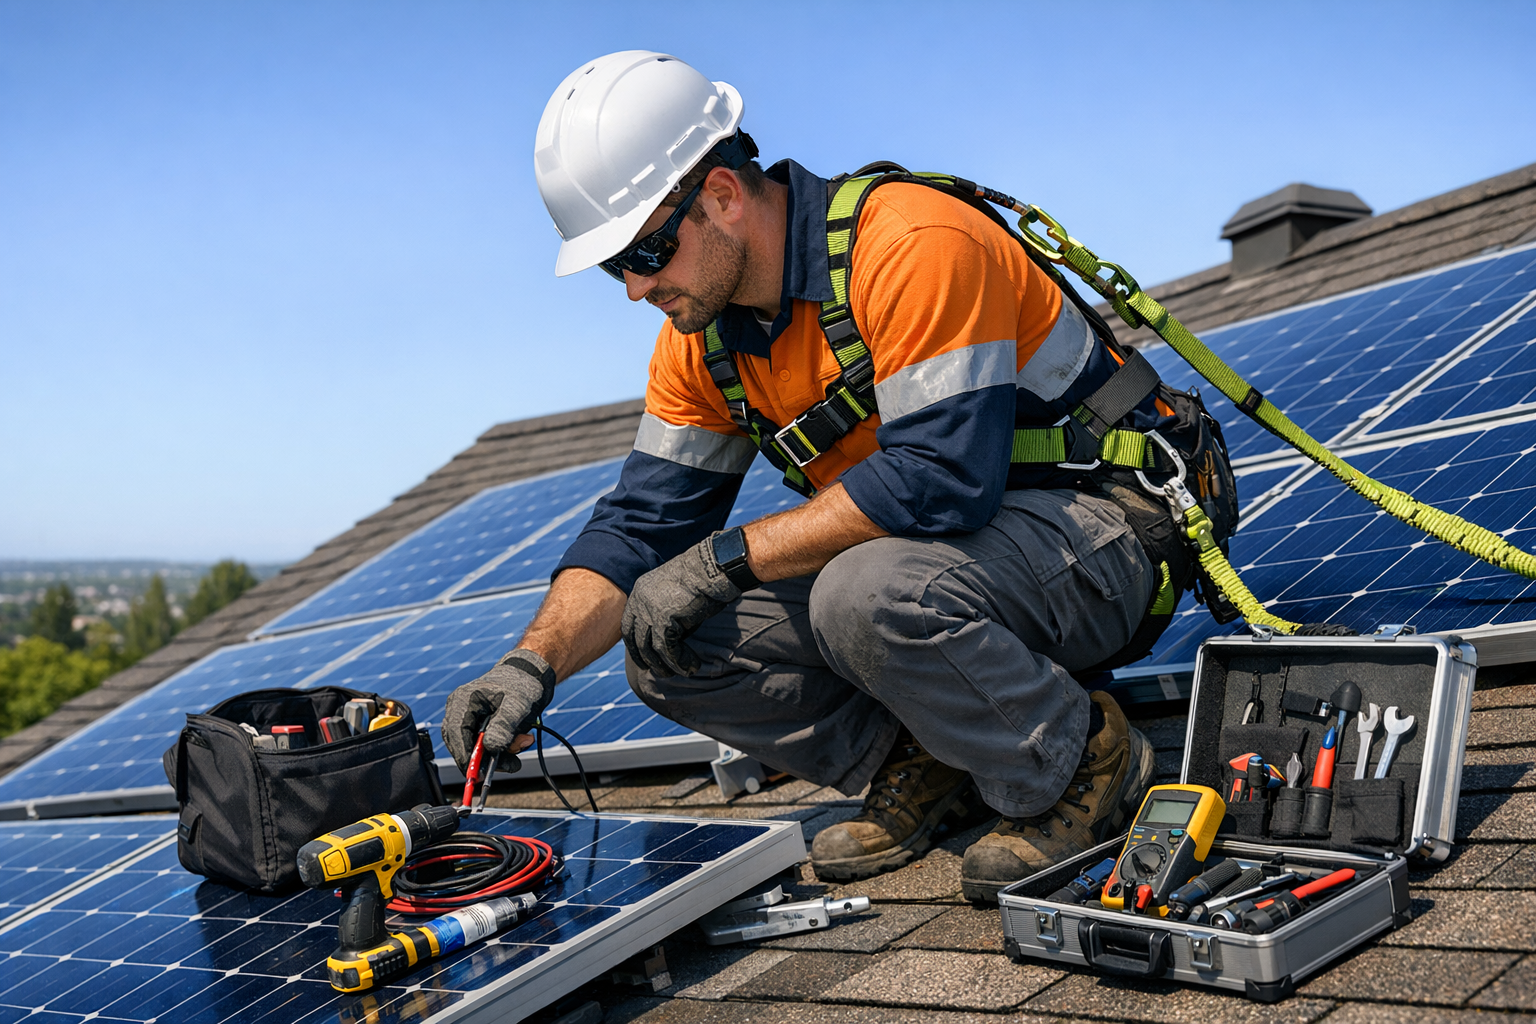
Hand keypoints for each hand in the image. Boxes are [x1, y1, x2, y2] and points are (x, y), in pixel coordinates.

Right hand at [442, 649, 556, 770]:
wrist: (531, 675)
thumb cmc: (522, 684)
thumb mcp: (518, 704)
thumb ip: (504, 726)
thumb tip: (491, 748)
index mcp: (463, 700)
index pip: (455, 733)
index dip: (465, 756)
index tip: (479, 774)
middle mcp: (460, 710)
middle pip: (462, 745)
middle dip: (487, 758)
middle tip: (511, 764)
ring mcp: (468, 719)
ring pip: (475, 749)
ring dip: (500, 753)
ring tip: (524, 741)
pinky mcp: (478, 727)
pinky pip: (485, 746)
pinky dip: (503, 749)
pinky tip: (521, 739)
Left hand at [622, 535, 741, 675]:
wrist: (714, 567)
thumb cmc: (702, 579)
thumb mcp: (674, 594)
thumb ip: (663, 613)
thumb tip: (665, 638)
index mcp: (639, 592)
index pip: (629, 626)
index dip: (636, 646)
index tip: (645, 660)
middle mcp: (640, 601)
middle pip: (635, 640)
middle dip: (646, 660)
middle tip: (661, 672)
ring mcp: (649, 611)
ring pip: (650, 649)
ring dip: (665, 665)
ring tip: (679, 672)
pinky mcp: (664, 620)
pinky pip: (667, 650)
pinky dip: (679, 662)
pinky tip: (691, 666)